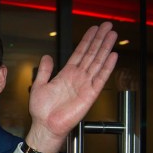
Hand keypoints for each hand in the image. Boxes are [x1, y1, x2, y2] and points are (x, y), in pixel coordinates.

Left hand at [25, 22, 117, 152]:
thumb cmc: (42, 111)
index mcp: (66, 74)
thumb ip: (44, 70)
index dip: (87, 40)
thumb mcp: (39, 85)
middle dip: (100, 39)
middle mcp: (78, 77)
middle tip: (108, 25)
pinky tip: (113, 56)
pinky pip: (100, 78)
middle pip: (92, 53)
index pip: (80, 52)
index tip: (94, 29)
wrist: (46, 126)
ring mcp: (85, 84)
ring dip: (105, 48)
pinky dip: (107, 67)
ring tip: (112, 35)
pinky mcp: (90, 94)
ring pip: (98, 62)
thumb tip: (47, 57)